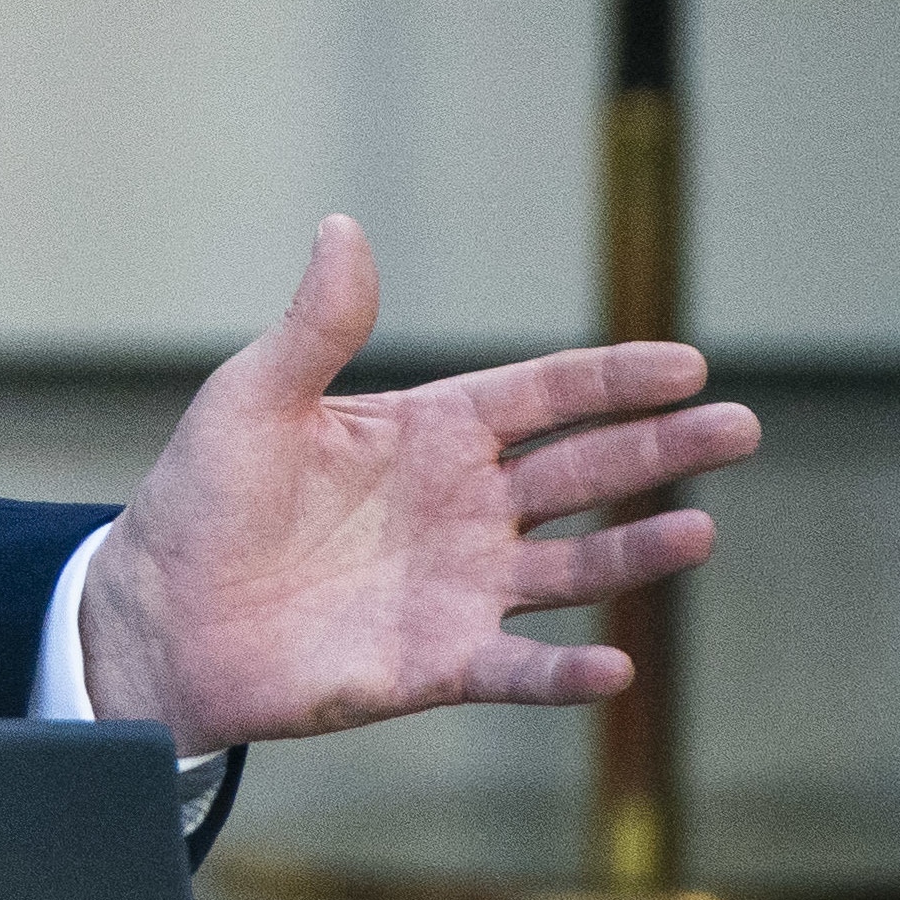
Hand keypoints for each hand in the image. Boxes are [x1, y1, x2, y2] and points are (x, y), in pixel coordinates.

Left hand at [76, 215, 757, 752]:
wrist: (160, 613)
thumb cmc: (203, 498)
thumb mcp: (253, 398)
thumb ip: (315, 327)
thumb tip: (342, 226)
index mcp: (429, 432)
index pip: (542, 397)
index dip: (611, 381)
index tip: (686, 363)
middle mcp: (464, 508)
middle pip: (583, 473)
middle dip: (661, 450)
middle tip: (739, 426)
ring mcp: (460, 586)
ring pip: (574, 569)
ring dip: (637, 554)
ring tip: (701, 530)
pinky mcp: (437, 662)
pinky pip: (518, 668)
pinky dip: (565, 673)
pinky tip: (614, 667)